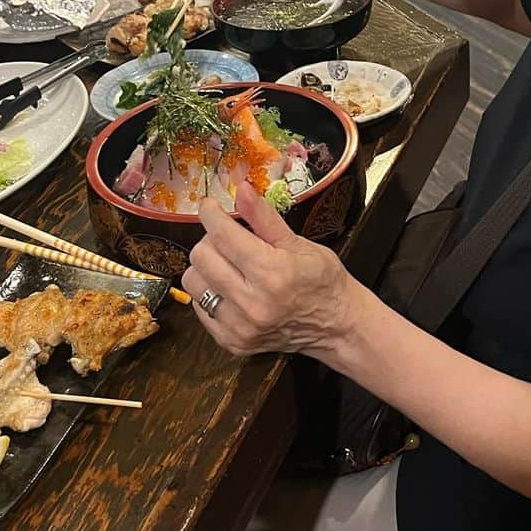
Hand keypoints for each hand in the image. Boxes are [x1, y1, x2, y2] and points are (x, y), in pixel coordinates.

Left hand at [181, 182, 359, 357]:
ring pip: (194, 282)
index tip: (210, 206)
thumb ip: (263, 217)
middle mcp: (253, 303)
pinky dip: (210, 292)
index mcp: (272, 273)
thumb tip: (240, 189)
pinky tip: (230, 288)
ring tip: (228, 265)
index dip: (210, 214)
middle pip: (202, 257)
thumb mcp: (298, 242)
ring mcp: (240, 327)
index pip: (222, 235)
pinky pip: (199, 308)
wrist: (336, 327)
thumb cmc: (322, 281)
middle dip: (211, 239)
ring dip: (206, 267)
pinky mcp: (232, 342)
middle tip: (228, 239)